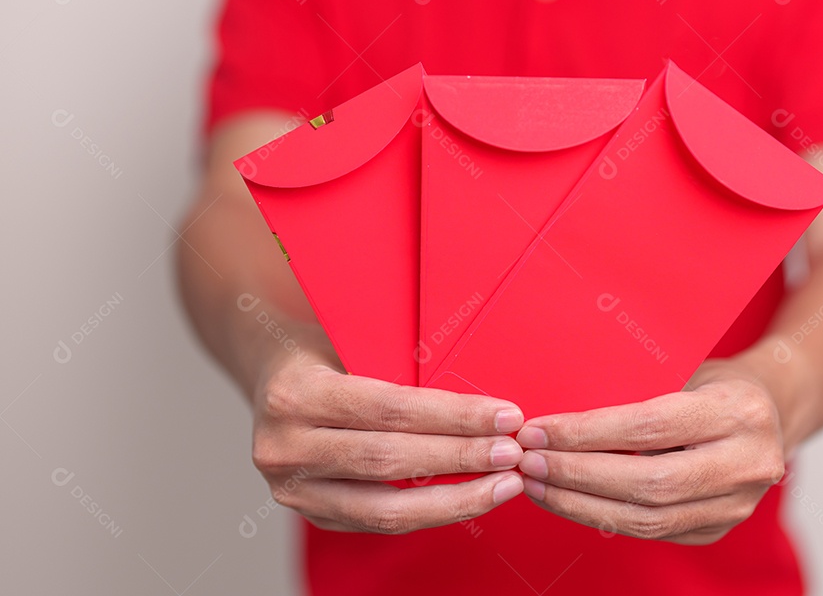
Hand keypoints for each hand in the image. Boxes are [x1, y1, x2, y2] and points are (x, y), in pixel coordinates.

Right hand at [251, 347, 525, 533]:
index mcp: (294, 394)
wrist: (269, 373)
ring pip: (386, 509)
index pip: (391, 410)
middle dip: (463, 459)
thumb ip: (399, 364)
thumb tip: (481, 395)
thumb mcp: (352, 339)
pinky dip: (430, 512)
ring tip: (504, 484)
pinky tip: (468, 497)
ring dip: (456, 500)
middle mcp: (284, 447)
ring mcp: (291, 488)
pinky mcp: (308, 512)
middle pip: (391, 462)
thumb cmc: (322, 347)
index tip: (505, 416)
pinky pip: (378, 522)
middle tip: (513, 452)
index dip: (454, 417)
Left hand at [514, 358, 785, 544]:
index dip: (587, 433)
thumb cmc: (715, 381)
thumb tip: (559, 412)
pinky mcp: (718, 529)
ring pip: (647, 519)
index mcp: (739, 412)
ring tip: (537, 483)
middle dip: (577, 475)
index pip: (650, 428)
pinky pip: (652, 532)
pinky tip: (568, 500)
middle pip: (648, 483)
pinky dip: (603, 517)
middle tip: (529, 461)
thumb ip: (638, 389)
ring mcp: (737, 505)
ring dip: (581, 504)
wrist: (772, 410)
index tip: (539, 430)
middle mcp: (748, 463)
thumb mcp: (688, 366)